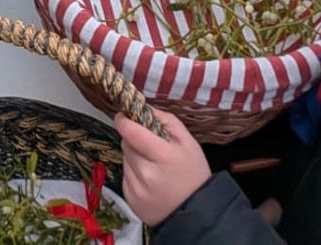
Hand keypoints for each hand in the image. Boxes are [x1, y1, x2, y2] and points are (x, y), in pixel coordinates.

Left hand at [115, 110, 209, 226]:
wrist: (196, 213)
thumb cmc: (193, 173)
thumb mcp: (188, 141)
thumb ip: (165, 119)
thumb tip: (143, 107)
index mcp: (163, 155)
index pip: (130, 131)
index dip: (124, 121)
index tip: (124, 116)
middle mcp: (147, 173)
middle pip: (126, 144)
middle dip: (134, 141)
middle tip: (150, 149)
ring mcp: (137, 189)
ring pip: (125, 159)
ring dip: (134, 158)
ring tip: (153, 168)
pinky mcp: (131, 200)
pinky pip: (125, 176)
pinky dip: (134, 175)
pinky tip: (149, 182)